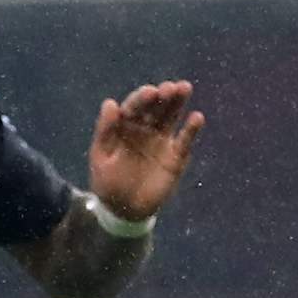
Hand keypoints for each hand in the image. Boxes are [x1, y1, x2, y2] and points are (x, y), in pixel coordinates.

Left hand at [82, 80, 201, 226]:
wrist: (124, 210)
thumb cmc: (108, 183)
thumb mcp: (101, 157)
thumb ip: (105, 130)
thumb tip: (110, 102)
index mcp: (124, 126)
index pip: (134, 107)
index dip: (142, 98)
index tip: (150, 92)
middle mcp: (145, 129)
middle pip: (156, 107)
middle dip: (163, 95)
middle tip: (170, 87)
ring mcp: (161, 141)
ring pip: (171, 117)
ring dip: (178, 102)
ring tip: (184, 88)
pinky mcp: (176, 156)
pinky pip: (184, 140)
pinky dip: (191, 129)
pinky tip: (197, 117)